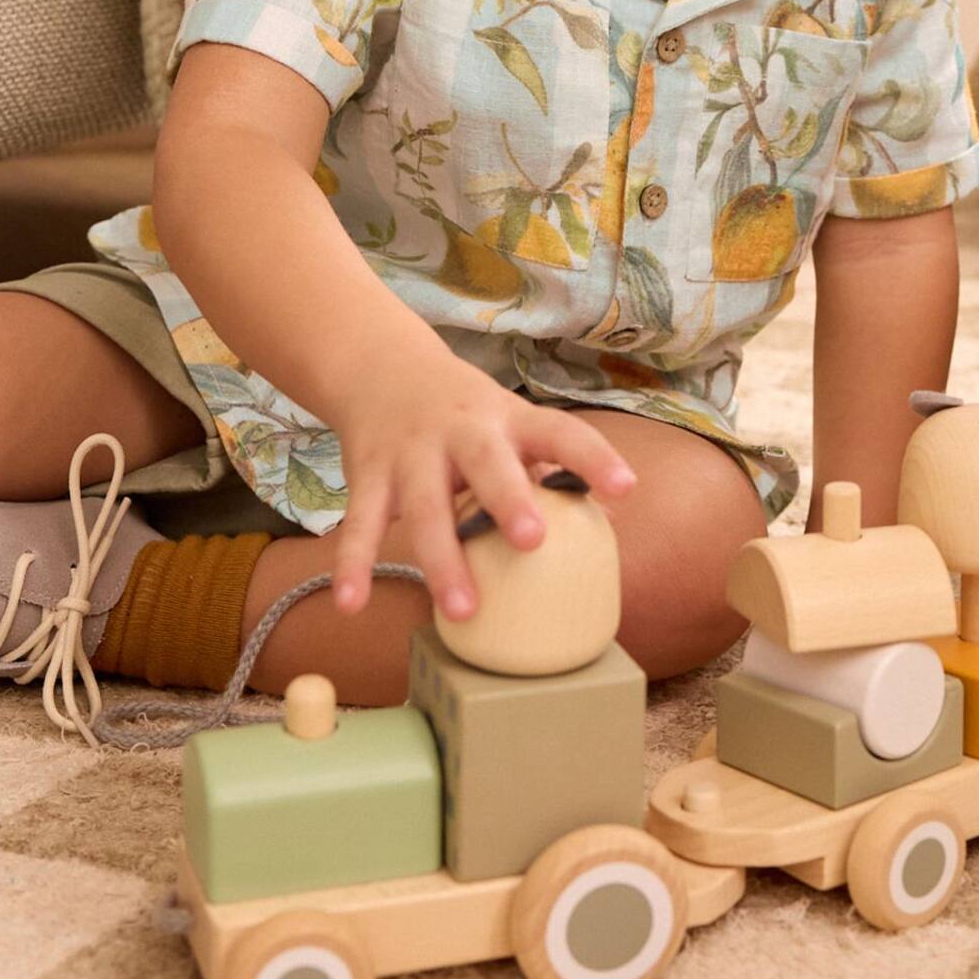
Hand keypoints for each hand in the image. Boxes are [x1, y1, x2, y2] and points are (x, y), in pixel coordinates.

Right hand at [322, 331, 635, 618]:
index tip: (627, 488)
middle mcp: (463, 430)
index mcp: (510, 418)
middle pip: (487, 462)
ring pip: (425, 506)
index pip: (560, 432)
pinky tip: (352, 604)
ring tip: (462, 611)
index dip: (594, 458)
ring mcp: (412, 453)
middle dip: (508, 500)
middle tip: (533, 540)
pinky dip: (353, 564)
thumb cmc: (467, 414)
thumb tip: (609, 524)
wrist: (381, 367)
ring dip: (442, 558)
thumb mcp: (512, 425)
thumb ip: (550, 469)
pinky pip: (362, 523)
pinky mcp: (369, 475)